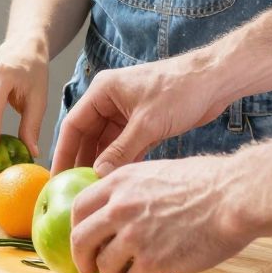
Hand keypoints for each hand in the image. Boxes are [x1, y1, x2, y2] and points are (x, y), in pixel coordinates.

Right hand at [52, 55, 224, 174]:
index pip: (73, 124)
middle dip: (82, 161)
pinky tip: (117, 183)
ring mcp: (128, 113)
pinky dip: (122, 162)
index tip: (57, 177)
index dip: (64, 152)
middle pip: (88, 135)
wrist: (214, 80)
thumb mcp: (147, 123)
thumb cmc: (180, 90)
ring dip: (102, 164)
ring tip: (93, 192)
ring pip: (107, 143)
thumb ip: (121, 150)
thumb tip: (98, 175)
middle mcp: (111, 101)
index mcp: (103, 91)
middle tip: (73, 190)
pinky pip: (125, 146)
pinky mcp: (144, 123)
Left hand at [69, 157, 250, 272]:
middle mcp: (120, 208)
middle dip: (82, 259)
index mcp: (121, 182)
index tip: (83, 240)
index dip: (77, 227)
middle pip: (81, 239)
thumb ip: (133, 189)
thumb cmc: (208, 182)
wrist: (234, 197)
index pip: (80, 207)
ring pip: (106, 266)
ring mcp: (134, 235)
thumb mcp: (159, 171)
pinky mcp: (152, 261)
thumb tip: (120, 207)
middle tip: (89, 270)